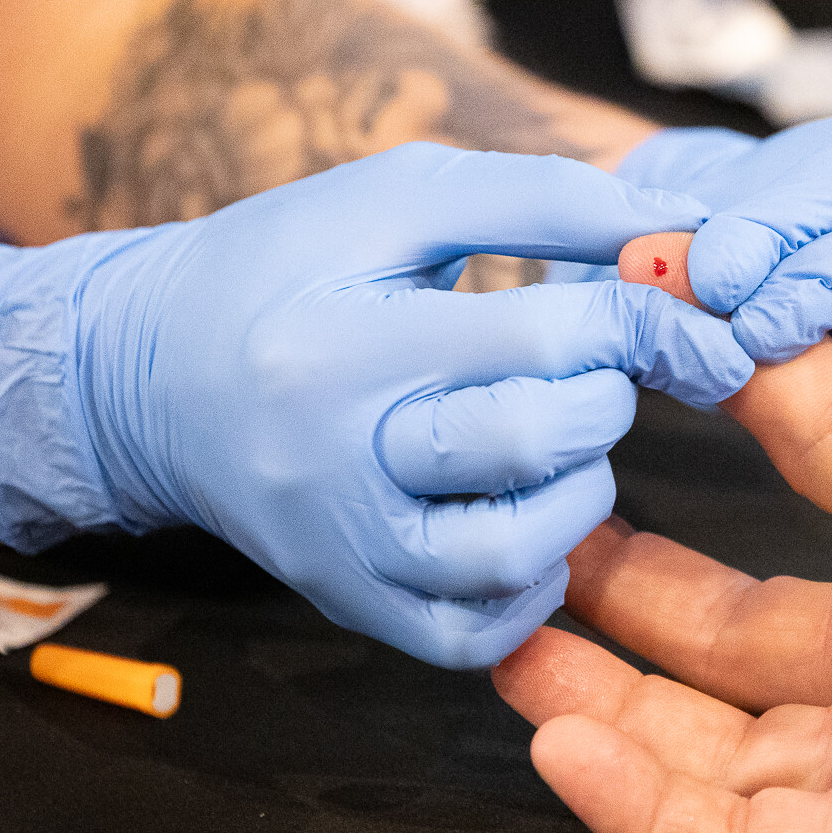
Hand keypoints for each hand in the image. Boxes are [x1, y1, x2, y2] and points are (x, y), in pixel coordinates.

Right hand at [0, 144, 750, 668]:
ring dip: (579, 495)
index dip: (635, 315)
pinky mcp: (344, 604)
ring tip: (560, 446)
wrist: (146, 375)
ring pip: (515, 554)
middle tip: (590, 369)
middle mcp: (334, 459)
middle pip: (537, 441)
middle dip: (604, 395)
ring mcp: (337, 548)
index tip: (659, 305)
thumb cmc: (286, 267)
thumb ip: (543, 201)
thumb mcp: (397, 198)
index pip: (544, 337)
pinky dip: (530, 586)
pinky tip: (529, 519)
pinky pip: (472, 634)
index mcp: (345, 341)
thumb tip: (685, 224)